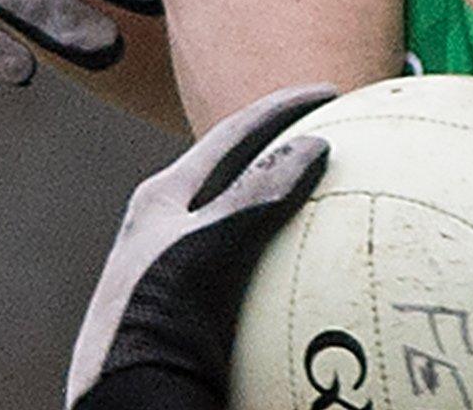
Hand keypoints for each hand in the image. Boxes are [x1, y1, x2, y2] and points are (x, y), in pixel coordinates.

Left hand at [66, 84, 334, 409]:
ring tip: (343, 196)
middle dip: (291, 148)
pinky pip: (265, 270)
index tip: (330, 93)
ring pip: (255, 220)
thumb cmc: (152, 322)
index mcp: (163, 198)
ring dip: (296, 203)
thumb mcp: (201, 250)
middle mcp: (176, 226)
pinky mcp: (206, 307)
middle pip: (244, 171)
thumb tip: (315, 144)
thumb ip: (252, 195)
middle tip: (340, 132)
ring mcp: (191, 268)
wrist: (129, 398)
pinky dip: (299, 259)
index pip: (231, 134)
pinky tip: (331, 273)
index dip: (280, 107)